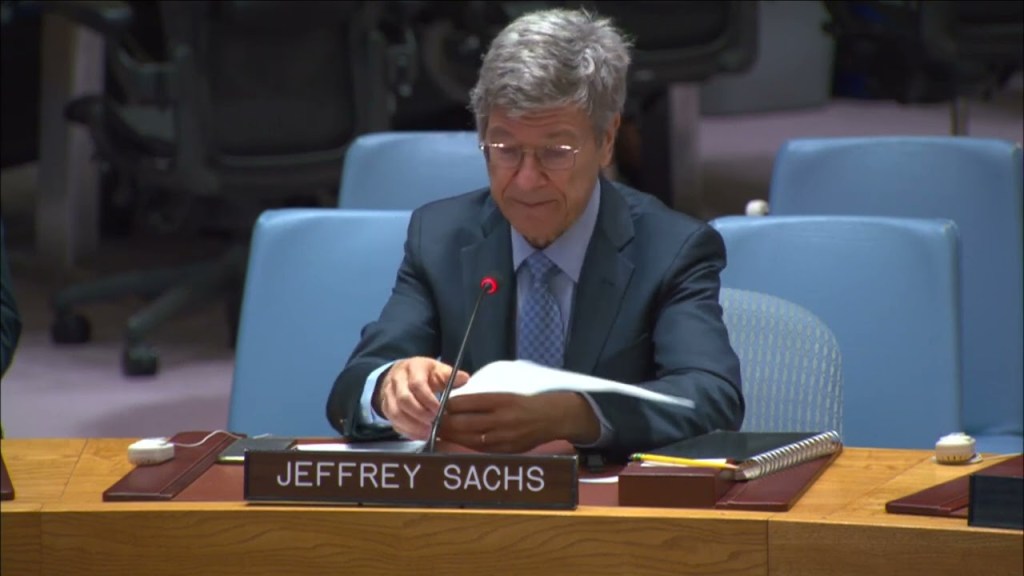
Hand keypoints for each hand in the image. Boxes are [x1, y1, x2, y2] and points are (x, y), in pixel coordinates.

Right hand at [375, 357, 468, 439]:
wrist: (401, 373)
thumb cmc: (423, 373)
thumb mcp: (437, 369)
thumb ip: (449, 375)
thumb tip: (464, 378)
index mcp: (413, 368)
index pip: (417, 384)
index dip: (428, 400)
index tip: (439, 411)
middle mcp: (397, 380)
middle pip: (403, 399)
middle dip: (419, 414)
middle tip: (433, 424)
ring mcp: (389, 393)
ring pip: (394, 412)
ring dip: (411, 425)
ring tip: (427, 434)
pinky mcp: (386, 406)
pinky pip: (392, 421)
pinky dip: (405, 430)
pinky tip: (418, 436)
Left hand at [438, 392, 599, 452]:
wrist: (550, 418)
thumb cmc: (523, 403)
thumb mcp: (503, 395)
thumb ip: (480, 402)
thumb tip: (453, 406)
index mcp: (500, 400)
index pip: (466, 403)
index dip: (448, 406)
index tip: (437, 406)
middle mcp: (501, 418)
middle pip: (464, 422)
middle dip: (444, 423)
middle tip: (431, 421)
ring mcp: (504, 436)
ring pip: (469, 438)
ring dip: (451, 436)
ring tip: (438, 433)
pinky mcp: (506, 450)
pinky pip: (480, 449)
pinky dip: (465, 445)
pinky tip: (455, 443)